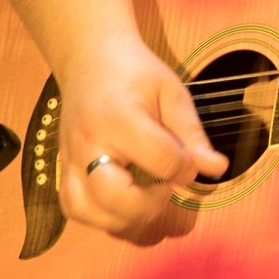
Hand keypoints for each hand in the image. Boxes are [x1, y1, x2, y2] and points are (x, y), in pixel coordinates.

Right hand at [55, 33, 227, 239]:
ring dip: (123, 219)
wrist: (90, 59)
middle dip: (150, 205)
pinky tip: (123, 205)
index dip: (186, 168)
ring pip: (87, 211)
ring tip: (146, 200)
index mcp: (121, 120)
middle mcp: (89, 145)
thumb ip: (192, 134)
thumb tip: (217, 168)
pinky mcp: (61, 169)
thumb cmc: (137, 74)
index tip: (193, 162)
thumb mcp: (172, 93)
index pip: (161, 160)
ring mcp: (69, 160)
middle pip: (114, 197)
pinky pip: (73, 208)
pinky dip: (99, 217)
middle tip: (166, 188)